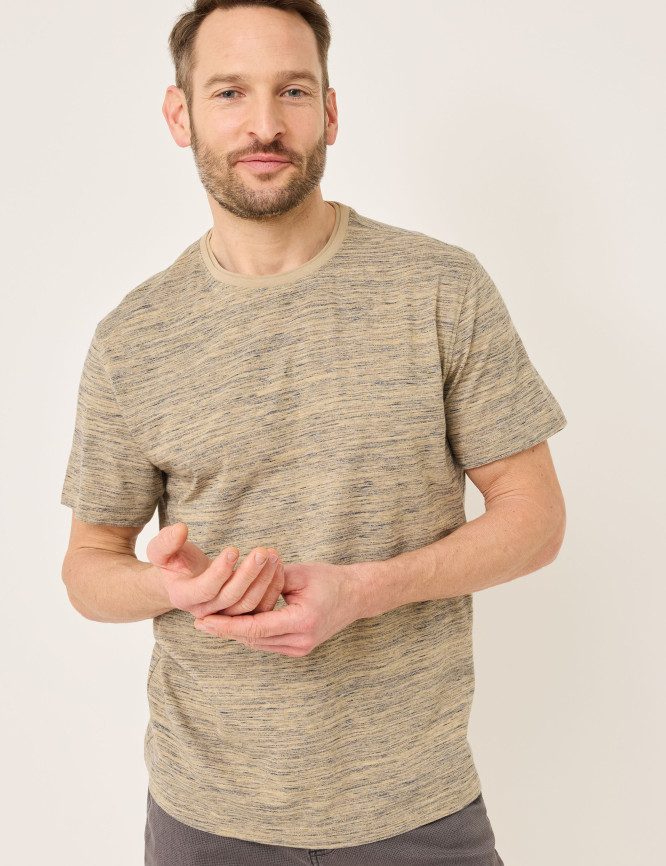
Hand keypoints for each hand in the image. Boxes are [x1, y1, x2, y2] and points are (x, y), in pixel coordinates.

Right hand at [146, 523, 283, 618]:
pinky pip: (260, 606)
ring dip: (264, 580)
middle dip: (248, 574)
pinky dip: (271, 587)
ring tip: (274, 555)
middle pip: (231, 598)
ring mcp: (224, 614)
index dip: (219, 572)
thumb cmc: (173, 561)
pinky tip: (278, 565)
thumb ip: (166, 541)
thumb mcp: (160, 550)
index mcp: (184, 597)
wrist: (183, 579)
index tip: (233, 549)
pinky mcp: (241, 612)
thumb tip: (180, 529)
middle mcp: (205, 611)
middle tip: (262, 552)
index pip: (205, 589)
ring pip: (249, 604)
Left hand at [194, 561, 363, 656]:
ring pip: (259, 644)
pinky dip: (251, 634)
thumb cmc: (329, 579)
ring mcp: (301, 648)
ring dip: (236, 634)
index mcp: (302, 621)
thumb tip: (239, 587)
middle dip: (226, 631)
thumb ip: (269, 581)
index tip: (203, 621)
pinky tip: (232, 624)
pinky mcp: (300, 648)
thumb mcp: (298, 573)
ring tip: (210, 623)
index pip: (255, 628)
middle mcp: (301, 640)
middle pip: (253, 640)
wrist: (357, 594)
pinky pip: (268, 643)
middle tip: (198, 622)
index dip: (226, 626)